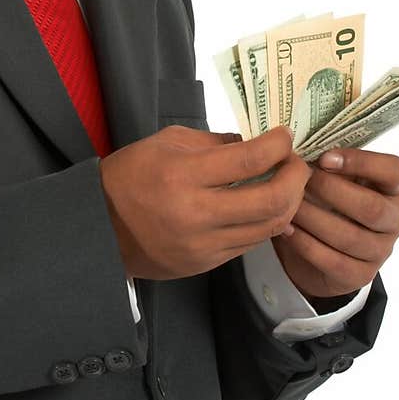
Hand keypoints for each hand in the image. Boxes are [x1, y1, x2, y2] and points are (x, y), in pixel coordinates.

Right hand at [99, 125, 309, 279]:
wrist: (100, 229)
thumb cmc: (131, 175)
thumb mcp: (165, 143)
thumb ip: (213, 142)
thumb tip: (253, 144)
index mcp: (183, 175)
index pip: (248, 161)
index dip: (277, 146)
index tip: (285, 135)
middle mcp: (196, 213)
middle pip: (270, 201)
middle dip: (296, 178)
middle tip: (298, 163)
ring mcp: (203, 244)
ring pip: (268, 228)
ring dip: (288, 203)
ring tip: (289, 184)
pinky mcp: (206, 264)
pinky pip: (249, 243)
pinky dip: (265, 223)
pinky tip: (266, 207)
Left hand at [271, 147, 398, 301]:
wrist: (323, 254)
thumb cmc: (328, 203)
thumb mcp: (333, 179)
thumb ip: (325, 162)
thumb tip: (291, 142)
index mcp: (392, 188)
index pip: (395, 171)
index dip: (362, 162)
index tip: (324, 158)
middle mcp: (394, 219)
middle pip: (370, 207)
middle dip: (329, 191)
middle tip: (298, 180)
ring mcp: (381, 250)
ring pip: (349, 236)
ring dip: (313, 218)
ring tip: (286, 204)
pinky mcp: (361, 275)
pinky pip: (333, 260)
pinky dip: (306, 243)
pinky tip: (285, 229)